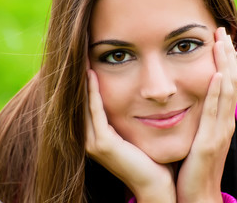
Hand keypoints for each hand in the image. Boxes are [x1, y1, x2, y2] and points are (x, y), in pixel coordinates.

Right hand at [85, 69, 175, 202]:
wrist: (155, 183)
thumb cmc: (151, 158)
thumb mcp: (135, 132)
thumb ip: (131, 116)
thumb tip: (140, 97)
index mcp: (99, 135)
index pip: (89, 103)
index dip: (88, 82)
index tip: (90, 60)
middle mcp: (91, 138)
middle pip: (81, 102)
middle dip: (81, 78)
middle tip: (82, 54)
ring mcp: (93, 142)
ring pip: (84, 105)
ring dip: (84, 82)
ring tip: (83, 58)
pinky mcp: (102, 144)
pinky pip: (95, 112)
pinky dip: (93, 93)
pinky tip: (92, 74)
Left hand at [176, 27, 236, 202]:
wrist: (196, 196)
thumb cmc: (195, 167)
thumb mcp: (199, 136)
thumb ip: (200, 118)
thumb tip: (194, 99)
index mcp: (220, 120)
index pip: (226, 83)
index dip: (224, 60)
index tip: (218, 39)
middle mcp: (224, 122)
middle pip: (231, 80)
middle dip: (226, 54)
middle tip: (220, 30)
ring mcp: (219, 132)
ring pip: (227, 91)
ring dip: (224, 64)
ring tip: (220, 41)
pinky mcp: (209, 143)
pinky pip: (215, 113)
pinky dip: (218, 92)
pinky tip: (217, 74)